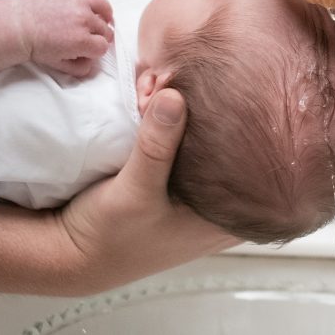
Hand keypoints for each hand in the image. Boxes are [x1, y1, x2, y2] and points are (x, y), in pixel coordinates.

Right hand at [0, 89, 239, 294]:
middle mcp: (220, 206)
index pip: (262, 168)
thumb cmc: (110, 236)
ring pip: (209, 143)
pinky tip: (165, 99)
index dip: (256, 132)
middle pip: (237, 149)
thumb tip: (175, 96)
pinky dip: (176, 123)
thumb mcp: (135, 191)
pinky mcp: (175, 181)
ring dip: (194, 116)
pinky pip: (185, 144)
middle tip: (207, 82)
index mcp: (228, 218)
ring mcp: (198, 194)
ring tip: (182, 85)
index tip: (245, 96)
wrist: (72, 252)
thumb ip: (157, 147)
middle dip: (221, 115)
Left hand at [16, 0, 114, 76]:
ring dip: (103, 15)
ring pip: (104, 7)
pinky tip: (73, 8)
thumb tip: (94, 62)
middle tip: (89, 37)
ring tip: (99, 18)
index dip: (97, 50)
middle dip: (98, 35)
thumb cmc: (37, 47)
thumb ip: (81, 68)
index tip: (90, 49)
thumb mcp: (59, 65)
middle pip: (105, 29)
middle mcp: (83, 19)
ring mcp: (77, 0)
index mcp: (82, 40)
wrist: (17, 26)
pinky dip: (81, 2)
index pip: (103, 47)